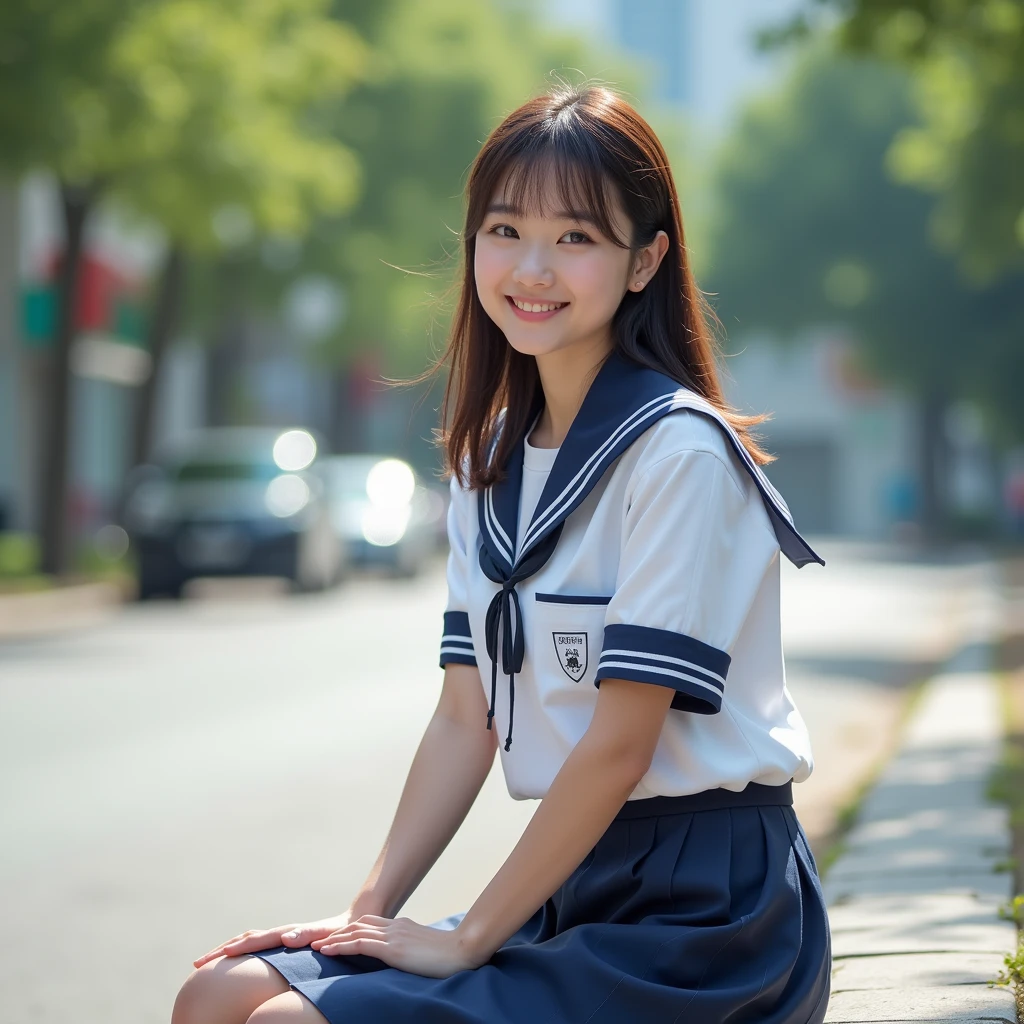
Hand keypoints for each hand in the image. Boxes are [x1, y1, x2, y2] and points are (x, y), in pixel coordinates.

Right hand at [193, 912, 357, 967]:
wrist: (353, 921)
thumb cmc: (341, 933)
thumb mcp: (326, 935)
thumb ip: (308, 935)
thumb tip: (287, 936)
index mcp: (286, 934)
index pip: (252, 941)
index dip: (231, 949)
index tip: (212, 958)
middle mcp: (281, 933)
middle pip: (244, 939)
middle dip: (220, 951)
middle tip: (196, 963)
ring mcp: (283, 936)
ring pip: (249, 940)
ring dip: (229, 949)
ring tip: (208, 961)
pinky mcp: (287, 942)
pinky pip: (259, 945)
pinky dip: (243, 949)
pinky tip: (237, 961)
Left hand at [312, 915, 486, 978]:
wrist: (463, 950)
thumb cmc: (450, 956)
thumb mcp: (425, 950)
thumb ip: (412, 949)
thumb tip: (405, 959)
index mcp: (403, 927)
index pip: (370, 925)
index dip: (351, 931)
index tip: (334, 939)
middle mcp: (395, 926)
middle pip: (359, 924)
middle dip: (337, 933)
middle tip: (318, 941)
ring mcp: (393, 935)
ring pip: (355, 932)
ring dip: (333, 940)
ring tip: (316, 946)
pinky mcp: (393, 948)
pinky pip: (360, 944)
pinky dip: (340, 946)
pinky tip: (327, 951)